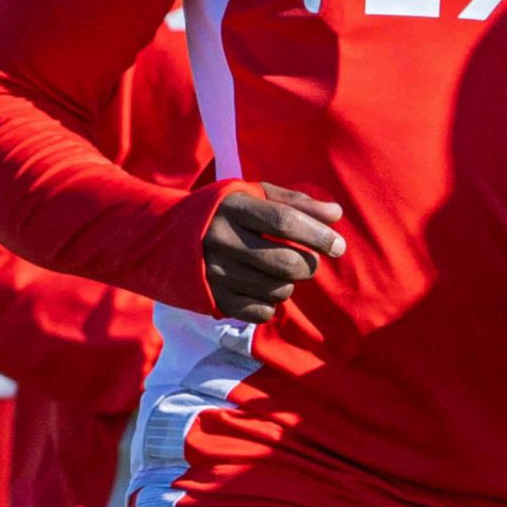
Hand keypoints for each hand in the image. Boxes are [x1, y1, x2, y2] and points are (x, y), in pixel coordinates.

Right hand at [202, 182, 345, 323]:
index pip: (285, 222)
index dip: (318, 235)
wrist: (168, 235)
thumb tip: (335, 213)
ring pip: (275, 290)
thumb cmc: (225, 211)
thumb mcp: (254, 194)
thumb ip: (295, 202)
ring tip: (281, 271)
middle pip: (284, 262)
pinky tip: (264, 288)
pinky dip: (271, 304)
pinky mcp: (212, 298)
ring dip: (290, 284)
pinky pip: (259, 312)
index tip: (338, 245)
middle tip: (310, 261)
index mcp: (236, 208)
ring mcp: (215, 272)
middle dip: (308, 265)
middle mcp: (222, 240)